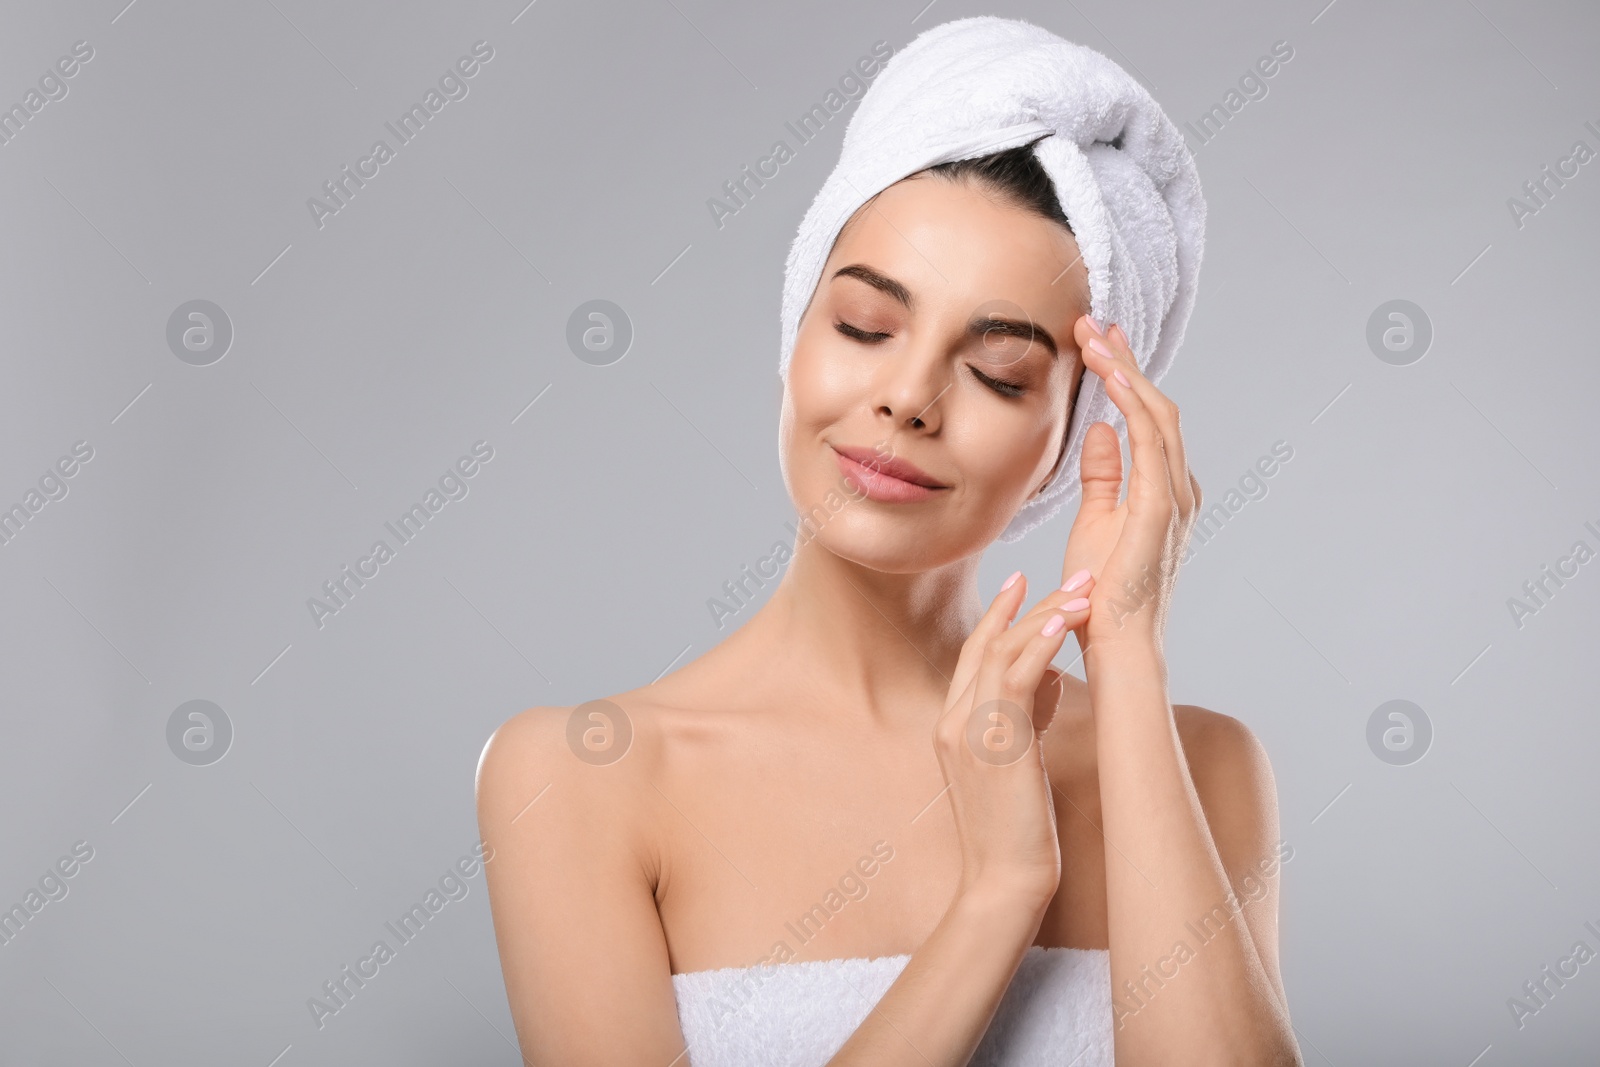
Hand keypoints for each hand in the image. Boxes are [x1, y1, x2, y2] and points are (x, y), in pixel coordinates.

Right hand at [932, 571, 1097, 906]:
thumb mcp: (1015, 765)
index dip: (999, 615)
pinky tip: (1064, 622)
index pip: (974, 654)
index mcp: (951, 726)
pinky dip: (1038, 645)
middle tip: (1075, 573)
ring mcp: (967, 731)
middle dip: (1030, 603)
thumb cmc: (1014, 835)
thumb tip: (1053, 681)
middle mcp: (951, 721)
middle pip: (987, 643)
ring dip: (1046, 614)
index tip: (1023, 579)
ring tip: (1085, 589)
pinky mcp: (993, 743)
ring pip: (1002, 652)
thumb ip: (1024, 719)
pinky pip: (1013, 679)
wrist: (1001, 883)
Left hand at [1060, 317, 1200, 657]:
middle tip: (1093, 322)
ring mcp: (1174, 499)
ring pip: (1159, 416)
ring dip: (1127, 371)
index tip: (1096, 342)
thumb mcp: (1096, 521)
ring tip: (1096, 335)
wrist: (1115, 645)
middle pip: (1157, 408)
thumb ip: (1104, 476)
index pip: (1147, 419)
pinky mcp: (1161, 510)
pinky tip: (1112, 376)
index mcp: (1163, 491)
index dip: (1124, 377)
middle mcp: (1177, 489)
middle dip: (1125, 361)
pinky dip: (1134, 404)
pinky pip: (1152, 444)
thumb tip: (1100, 431)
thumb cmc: (1101, 594)